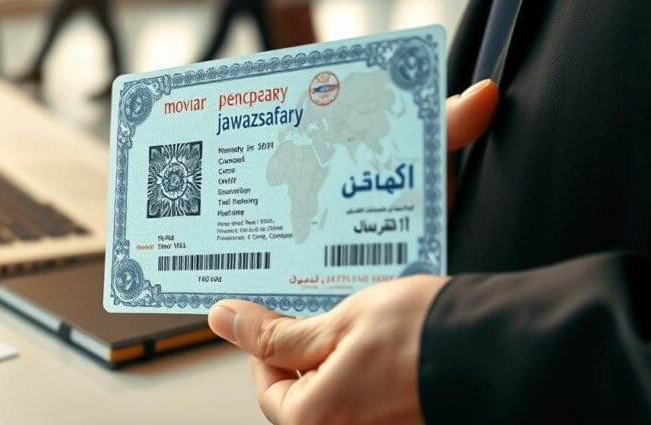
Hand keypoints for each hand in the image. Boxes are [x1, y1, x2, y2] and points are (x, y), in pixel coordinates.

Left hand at [207, 80, 498, 423]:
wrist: (503, 343)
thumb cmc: (425, 333)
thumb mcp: (337, 321)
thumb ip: (277, 333)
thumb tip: (224, 320)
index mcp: (318, 420)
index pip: (267, 390)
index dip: (265, 347)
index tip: (274, 317)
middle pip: (303, 395)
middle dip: (306, 350)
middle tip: (318, 312)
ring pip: (339, 391)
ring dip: (337, 355)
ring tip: (355, 319)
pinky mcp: (406, 417)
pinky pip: (369, 392)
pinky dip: (366, 364)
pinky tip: (381, 335)